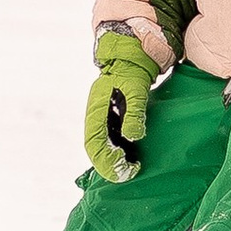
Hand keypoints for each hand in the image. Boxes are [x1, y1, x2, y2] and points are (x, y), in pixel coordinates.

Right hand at [84, 29, 157, 182]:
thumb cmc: (132, 71)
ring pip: (102, 147)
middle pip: (96, 150)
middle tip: (129, 174)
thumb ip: (134, 113)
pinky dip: (118, 152)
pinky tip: (131, 157)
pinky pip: (110, 141)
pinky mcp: (111, 118)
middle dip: (109, 166)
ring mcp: (102, 118)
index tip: (126, 169)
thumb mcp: (136, 90)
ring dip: (113, 160)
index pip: (94, 144)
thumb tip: (131, 137)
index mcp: (96, 111)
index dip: (107, 161)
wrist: (130, 56)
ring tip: (131, 169)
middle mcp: (95, 117)